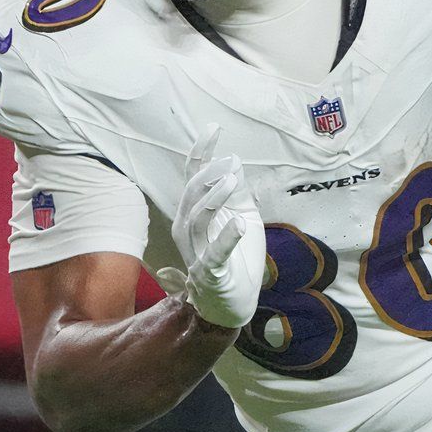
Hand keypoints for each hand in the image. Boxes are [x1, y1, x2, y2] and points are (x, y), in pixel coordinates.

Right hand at [157, 130, 265, 328]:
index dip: (201, 153)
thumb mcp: (243, 216)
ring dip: (213, 199)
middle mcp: (188, 230)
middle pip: (191, 196)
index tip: (213, 128)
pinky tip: (238, 224)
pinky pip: (213, 254)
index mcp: (195, 213)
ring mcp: (196, 252)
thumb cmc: (237, 258)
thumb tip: (234, 162)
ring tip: (232, 182)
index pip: (192, 177)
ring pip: (196, 220)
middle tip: (228, 163)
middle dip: (208, 176)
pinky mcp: (210, 273)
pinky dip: (225, 238)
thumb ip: (237, 192)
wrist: (234, 303)